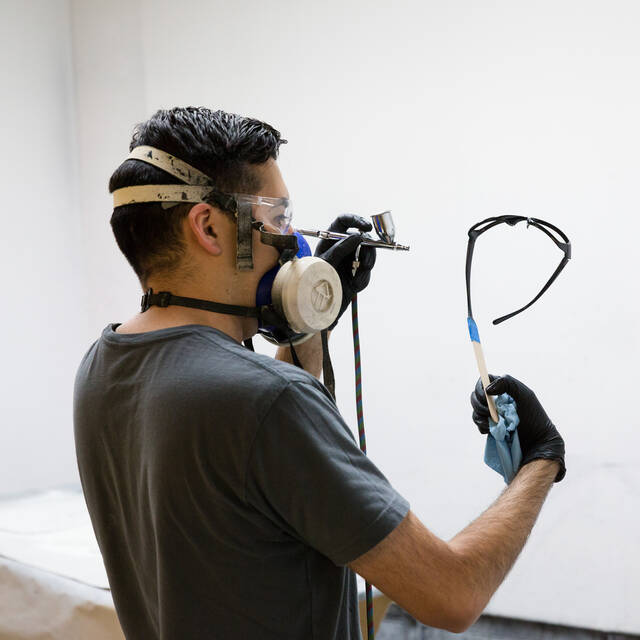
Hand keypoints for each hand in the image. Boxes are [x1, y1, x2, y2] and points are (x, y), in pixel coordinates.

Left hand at [314, 214, 376, 329]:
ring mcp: (350, 261)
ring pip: (368, 255)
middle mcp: (341, 248)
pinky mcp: (356, 275)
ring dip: (368, 264)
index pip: (343, 222)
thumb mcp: (325, 262)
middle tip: (367, 261)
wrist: (317, 307)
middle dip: (368, 247)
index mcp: (329, 240)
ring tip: (359, 276)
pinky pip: (367, 273)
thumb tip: (358, 236)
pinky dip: (363, 279)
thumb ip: (340, 248)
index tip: (366, 227)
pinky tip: (354, 286)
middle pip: (362, 238)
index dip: (355, 220)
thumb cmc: (313, 281)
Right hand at [470, 374, 565, 481]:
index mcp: (503, 389)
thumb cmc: (535, 417)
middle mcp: (496, 400)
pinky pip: (479, 424)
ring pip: (476, 411)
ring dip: (481, 417)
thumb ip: (507, 384)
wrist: (538, 443)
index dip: (480, 388)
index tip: (485, 396)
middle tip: (489, 412)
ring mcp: (492, 414)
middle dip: (480, 404)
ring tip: (495, 423)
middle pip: (476, 396)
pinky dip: (483, 426)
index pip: (484, 381)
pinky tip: (493, 431)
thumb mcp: (525, 395)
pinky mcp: (490, 427)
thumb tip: (487, 389)